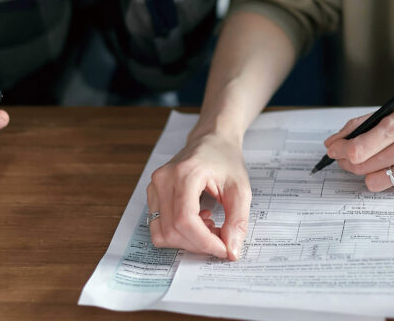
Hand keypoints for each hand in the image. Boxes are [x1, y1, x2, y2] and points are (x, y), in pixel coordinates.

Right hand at [147, 131, 250, 259]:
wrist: (212, 140)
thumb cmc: (225, 160)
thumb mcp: (241, 189)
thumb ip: (237, 221)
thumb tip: (231, 252)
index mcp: (185, 173)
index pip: (185, 221)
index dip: (205, 242)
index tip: (224, 249)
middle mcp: (163, 179)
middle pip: (172, 230)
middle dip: (199, 244)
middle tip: (220, 238)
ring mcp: (154, 187)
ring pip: (161, 233)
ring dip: (187, 241)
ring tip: (208, 226)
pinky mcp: (152, 194)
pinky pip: (158, 226)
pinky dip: (178, 234)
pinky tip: (197, 221)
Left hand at [324, 92, 393, 190]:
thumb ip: (370, 122)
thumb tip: (339, 139)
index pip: (358, 149)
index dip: (339, 151)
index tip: (333, 148)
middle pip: (361, 167)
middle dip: (347, 162)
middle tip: (346, 156)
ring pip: (375, 182)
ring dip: (367, 172)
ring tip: (373, 161)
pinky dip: (391, 176)